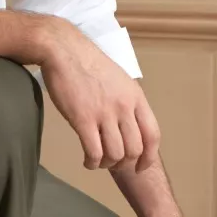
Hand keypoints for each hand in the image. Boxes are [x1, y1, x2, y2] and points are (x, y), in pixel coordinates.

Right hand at [36, 18, 160, 171]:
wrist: (63, 50)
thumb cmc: (87, 63)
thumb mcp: (119, 80)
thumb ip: (126, 102)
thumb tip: (128, 125)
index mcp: (136, 97)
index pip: (153, 135)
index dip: (148, 157)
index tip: (140, 166)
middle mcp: (124, 106)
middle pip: (135, 149)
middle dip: (125, 163)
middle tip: (112, 163)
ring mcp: (104, 113)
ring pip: (116, 154)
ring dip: (107, 164)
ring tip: (98, 161)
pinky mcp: (83, 118)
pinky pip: (94, 151)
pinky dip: (92, 162)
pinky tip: (87, 161)